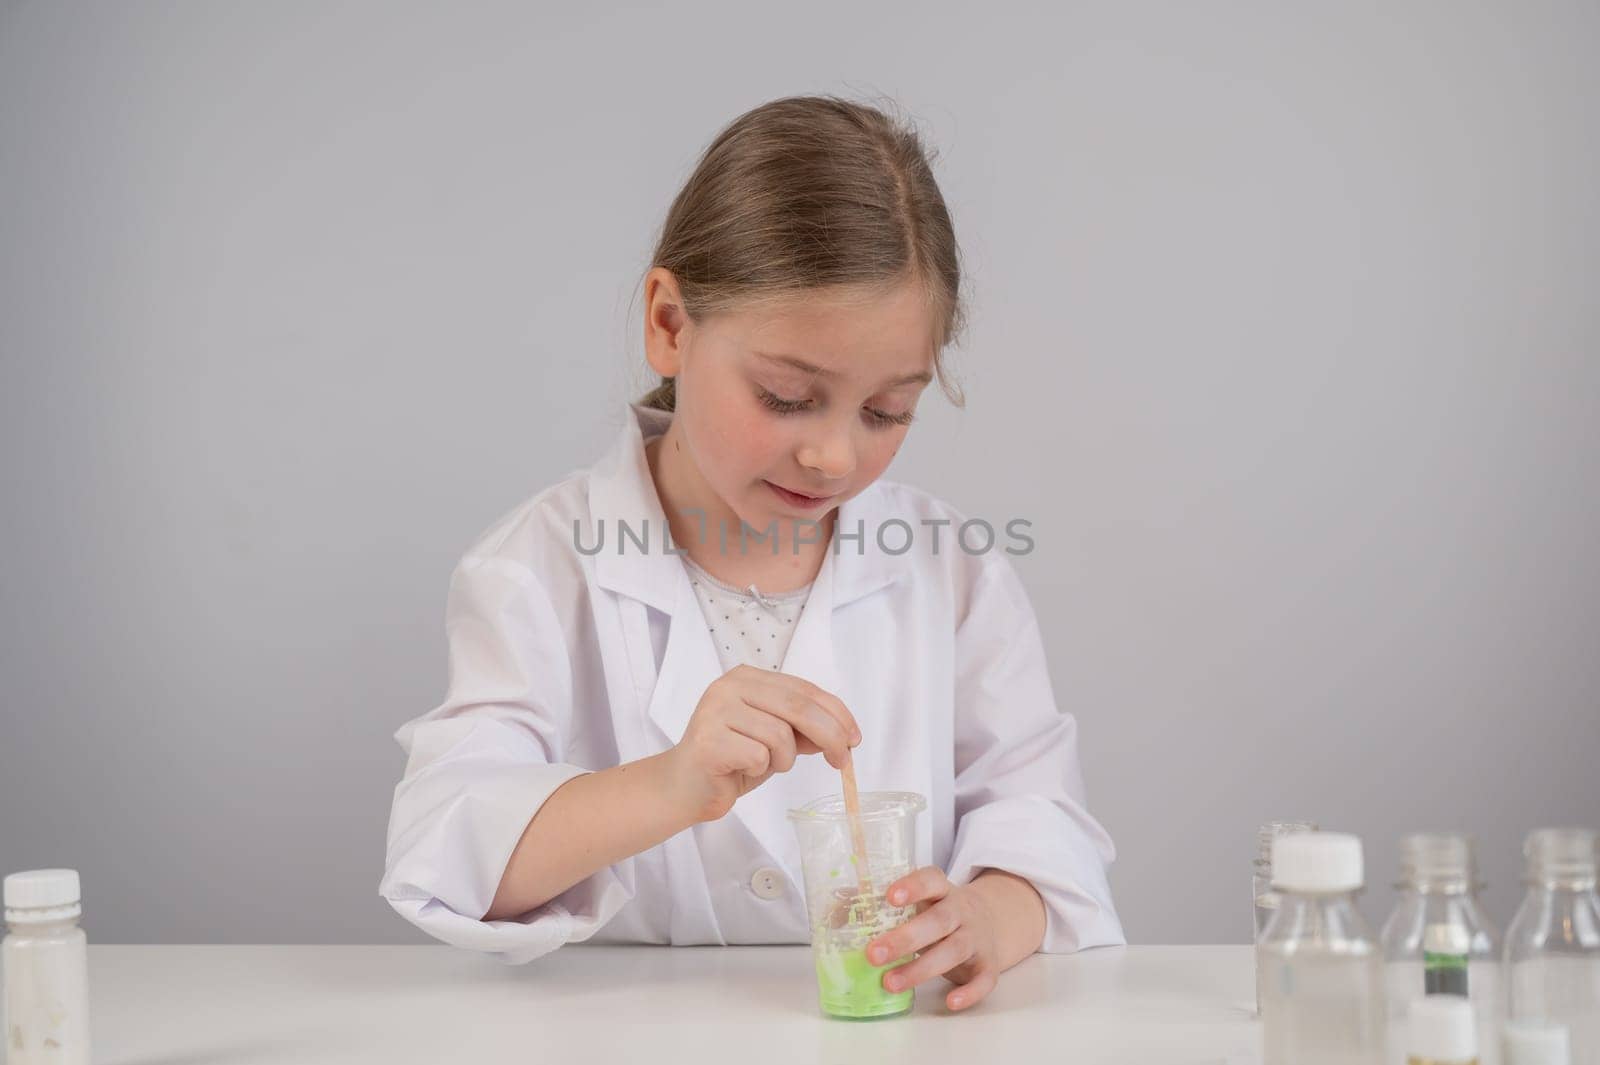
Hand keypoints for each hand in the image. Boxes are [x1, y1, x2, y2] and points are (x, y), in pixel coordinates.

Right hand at [663, 664, 860, 823]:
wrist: (685, 788)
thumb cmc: (732, 761)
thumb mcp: (775, 740)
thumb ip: (803, 729)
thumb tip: (845, 733)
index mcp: (747, 678)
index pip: (804, 689)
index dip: (836, 713)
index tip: (854, 738)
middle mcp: (729, 686)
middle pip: (798, 706)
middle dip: (830, 735)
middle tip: (843, 761)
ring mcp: (715, 711)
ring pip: (779, 735)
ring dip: (783, 760)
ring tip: (762, 765)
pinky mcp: (708, 741)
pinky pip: (759, 756)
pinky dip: (760, 769)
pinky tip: (741, 770)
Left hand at [865, 867, 1004, 1011]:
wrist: (990, 923)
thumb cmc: (937, 913)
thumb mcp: (916, 903)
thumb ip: (879, 906)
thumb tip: (834, 912)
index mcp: (941, 890)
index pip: (931, 879)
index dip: (912, 886)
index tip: (889, 897)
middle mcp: (961, 910)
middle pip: (938, 920)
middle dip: (905, 938)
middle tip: (873, 954)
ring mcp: (977, 937)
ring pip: (954, 950)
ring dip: (922, 968)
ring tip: (890, 983)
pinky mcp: (989, 965)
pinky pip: (984, 979)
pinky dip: (970, 993)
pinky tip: (950, 1002)